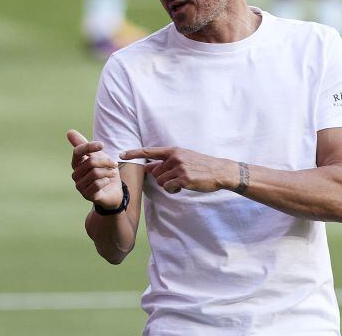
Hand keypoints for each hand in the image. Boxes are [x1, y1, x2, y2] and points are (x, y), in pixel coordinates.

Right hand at [68, 129, 122, 210]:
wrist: (113, 191)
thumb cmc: (104, 171)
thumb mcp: (98, 155)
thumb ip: (84, 145)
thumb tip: (69, 131)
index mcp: (76, 163)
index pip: (78, 152)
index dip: (89, 147)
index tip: (102, 145)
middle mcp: (75, 174)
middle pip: (90, 162)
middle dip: (105, 161)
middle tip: (114, 164)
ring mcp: (80, 186)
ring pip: (95, 173)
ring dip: (108, 172)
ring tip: (113, 172)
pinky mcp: (87, 195)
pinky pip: (97, 184)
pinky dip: (106, 181)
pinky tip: (108, 181)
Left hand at [120, 147, 236, 193]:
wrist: (220, 171)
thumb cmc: (200, 165)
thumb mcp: (182, 159)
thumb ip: (164, 163)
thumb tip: (147, 167)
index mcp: (173, 151)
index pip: (149, 151)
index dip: (133, 153)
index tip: (121, 155)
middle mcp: (174, 157)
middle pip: (154, 172)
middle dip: (161, 178)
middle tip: (176, 178)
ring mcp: (179, 168)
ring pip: (160, 181)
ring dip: (168, 185)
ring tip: (181, 182)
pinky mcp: (184, 179)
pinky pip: (168, 188)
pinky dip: (172, 190)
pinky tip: (182, 187)